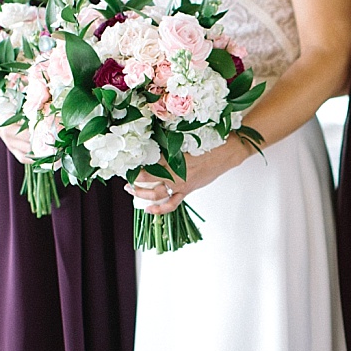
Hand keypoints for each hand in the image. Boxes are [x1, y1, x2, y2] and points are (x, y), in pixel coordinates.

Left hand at [125, 133, 252, 214]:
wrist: (225, 153)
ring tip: (132, 191)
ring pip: (156, 194)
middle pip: (147, 180)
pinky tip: (150, 210)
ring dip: (142, 194)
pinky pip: (171, 204)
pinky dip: (160, 209)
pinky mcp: (186, 191)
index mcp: (171, 159)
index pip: (146, 165)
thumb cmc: (207, 143)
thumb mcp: (184, 140)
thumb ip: (168, 146)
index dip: (133, 167)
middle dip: (134, 180)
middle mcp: (173, 174)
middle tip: (126, 178)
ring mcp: (180, 185)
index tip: (125, 165)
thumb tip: (153, 146)